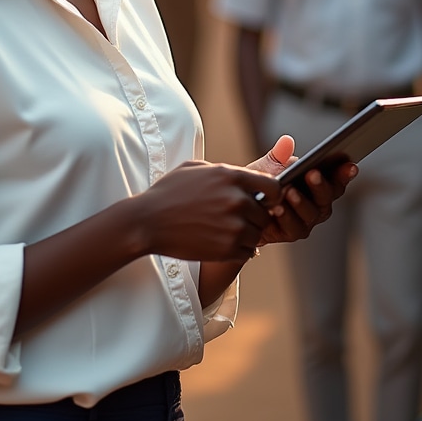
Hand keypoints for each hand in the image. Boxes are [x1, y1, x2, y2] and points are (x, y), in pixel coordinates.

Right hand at [137, 160, 278, 262]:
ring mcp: (233, 226)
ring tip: (226, 232)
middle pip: (265, 214)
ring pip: (257, 234)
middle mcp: (237, 200)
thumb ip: (225, 171)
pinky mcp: (227, 248)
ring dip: (247, 235)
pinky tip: (223, 243)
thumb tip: (245, 175)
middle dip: (254, 217)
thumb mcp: (196, 168)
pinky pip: (248, 251)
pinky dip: (239, 250)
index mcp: (232, 177)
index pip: (274, 187)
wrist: (148, 221)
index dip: (272, 195)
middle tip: (236, 220)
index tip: (265, 200)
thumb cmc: (169, 192)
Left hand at [248, 135, 356, 245]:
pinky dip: (286, 216)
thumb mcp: (268, 167)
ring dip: (301, 201)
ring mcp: (307, 220)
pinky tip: (277, 207)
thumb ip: (279, 156)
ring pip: (310, 213)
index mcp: (319, 184)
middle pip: (327, 196)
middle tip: (312, 173)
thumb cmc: (262, 185)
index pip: (336, 179)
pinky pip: (293, 227)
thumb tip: (286, 141)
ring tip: (289, 191)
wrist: (243, 209)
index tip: (350, 165)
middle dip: (321, 185)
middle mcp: (318, 204)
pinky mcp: (292, 233)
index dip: (345, 173)